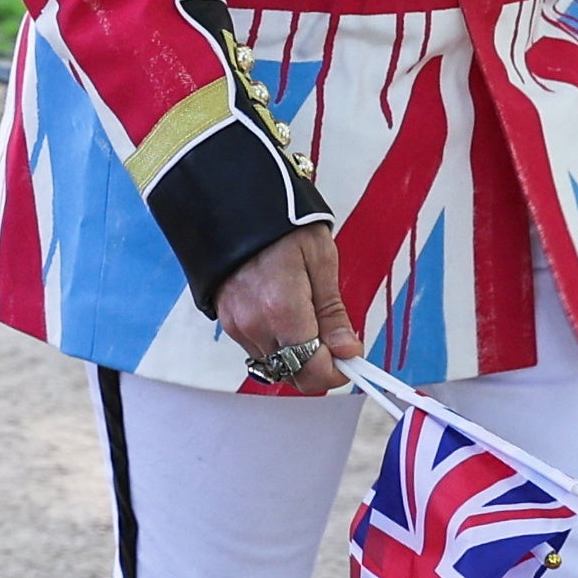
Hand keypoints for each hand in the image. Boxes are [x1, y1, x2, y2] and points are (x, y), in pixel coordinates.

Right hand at [211, 224, 360, 392]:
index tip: (351, 357)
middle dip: (318, 365)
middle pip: (294, 374)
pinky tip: (286, 316)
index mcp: (282, 310)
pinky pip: (258, 349)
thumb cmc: (279, 224)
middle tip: (335, 341)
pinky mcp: (226, 322)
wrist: (232, 203)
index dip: (338, 371)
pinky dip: (278, 344)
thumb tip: (347, 350)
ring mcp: (236, 325)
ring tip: (309, 319)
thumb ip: (332, 313)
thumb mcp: (320, 260)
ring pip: (276, 365)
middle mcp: (254, 325)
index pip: (313, 371)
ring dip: (297, 355)